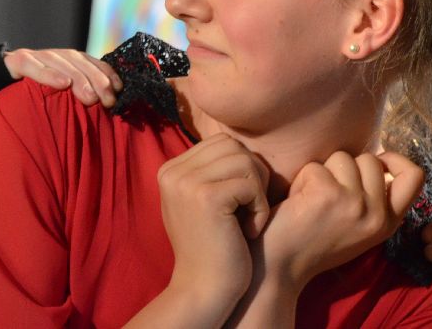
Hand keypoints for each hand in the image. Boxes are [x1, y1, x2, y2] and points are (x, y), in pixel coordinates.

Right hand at [3, 48, 122, 106]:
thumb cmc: (26, 99)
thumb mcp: (54, 99)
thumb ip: (75, 98)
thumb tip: (105, 110)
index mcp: (64, 62)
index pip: (90, 61)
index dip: (105, 72)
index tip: (118, 89)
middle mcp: (51, 56)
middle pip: (77, 61)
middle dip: (95, 79)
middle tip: (106, 100)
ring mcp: (33, 56)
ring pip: (58, 60)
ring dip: (76, 77)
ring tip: (89, 97)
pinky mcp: (14, 62)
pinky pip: (31, 65)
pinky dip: (47, 73)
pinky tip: (61, 84)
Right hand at [155, 133, 269, 318]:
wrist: (204, 288)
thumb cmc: (213, 247)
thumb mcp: (203, 201)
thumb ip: (212, 172)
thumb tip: (240, 145)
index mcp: (170, 169)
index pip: (221, 142)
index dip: (242, 167)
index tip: (239, 202)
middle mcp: (173, 171)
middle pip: (234, 146)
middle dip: (253, 175)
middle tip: (250, 209)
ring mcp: (186, 183)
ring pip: (246, 161)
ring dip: (259, 192)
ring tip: (249, 220)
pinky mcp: (206, 197)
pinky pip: (251, 185)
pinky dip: (260, 209)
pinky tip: (249, 231)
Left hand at [261, 151, 423, 288]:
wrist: (282, 266)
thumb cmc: (315, 242)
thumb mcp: (358, 227)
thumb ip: (373, 200)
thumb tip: (376, 161)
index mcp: (388, 223)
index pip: (414, 177)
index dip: (396, 159)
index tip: (377, 160)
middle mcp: (376, 214)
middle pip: (370, 160)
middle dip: (345, 167)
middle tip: (327, 191)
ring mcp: (354, 203)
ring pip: (342, 158)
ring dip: (322, 172)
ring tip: (311, 198)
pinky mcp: (328, 194)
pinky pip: (315, 167)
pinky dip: (302, 179)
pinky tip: (298, 202)